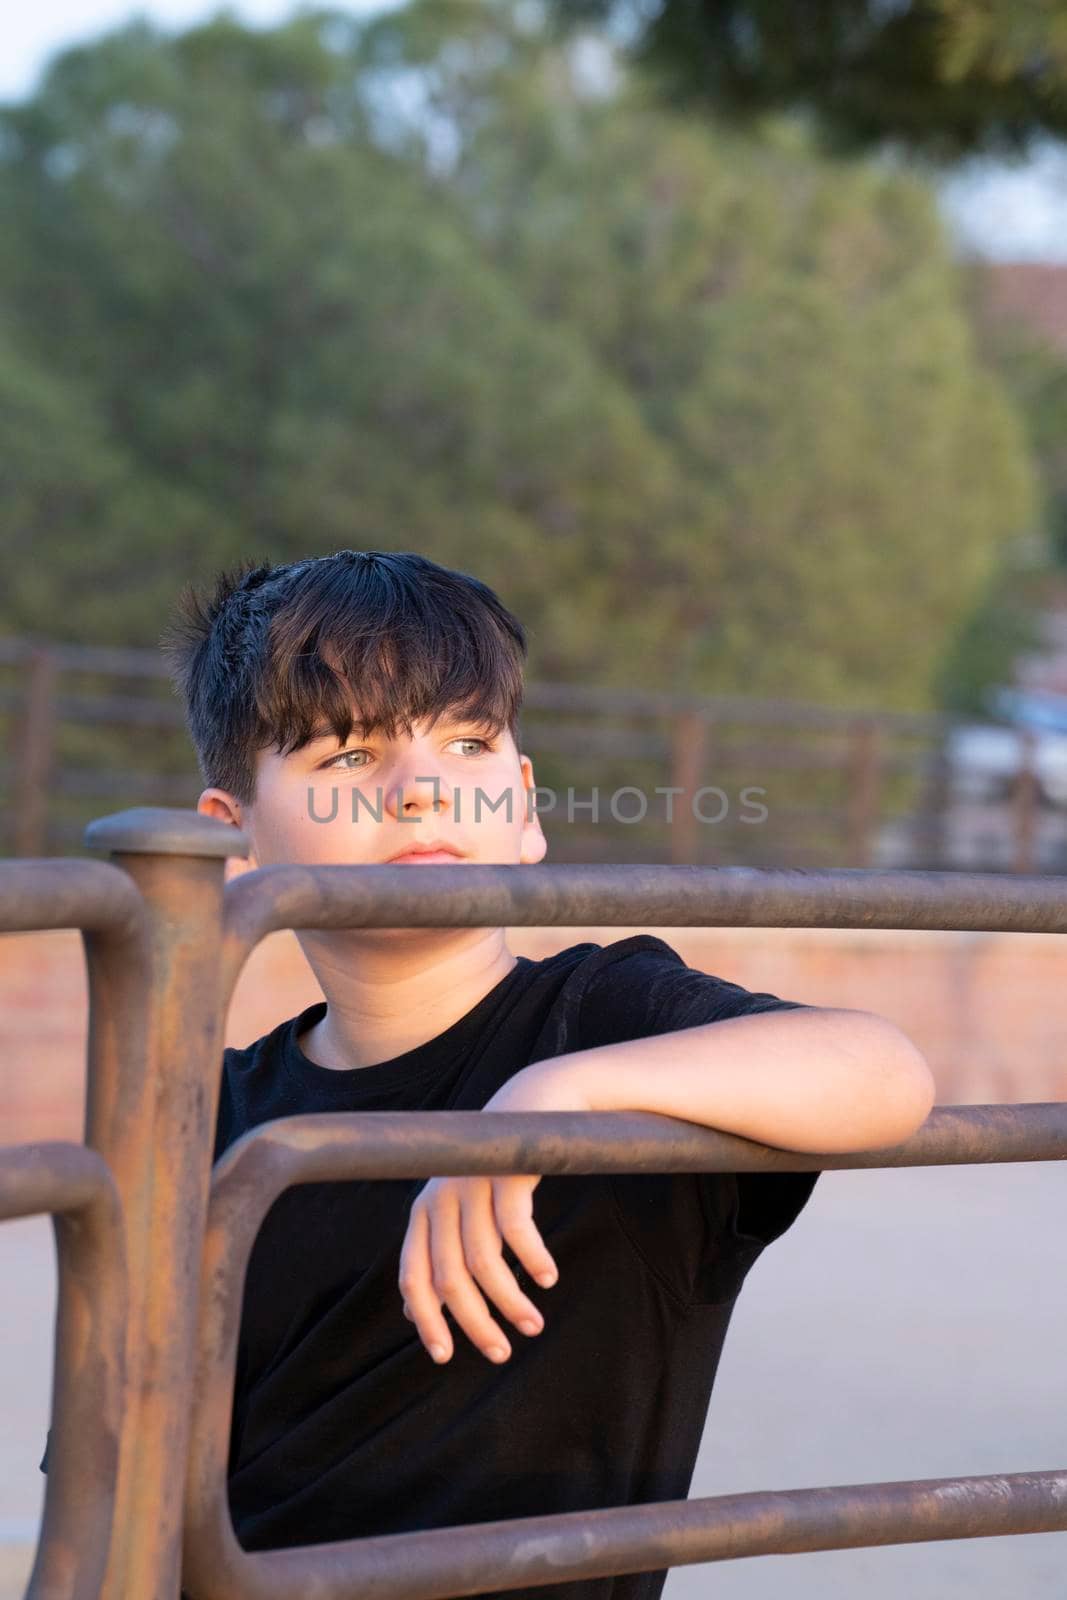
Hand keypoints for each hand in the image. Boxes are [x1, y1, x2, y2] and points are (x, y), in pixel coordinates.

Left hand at [398, 1063, 585, 1365]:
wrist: (531, 1101)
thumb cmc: (496, 1164)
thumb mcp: (460, 1207)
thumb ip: (437, 1251)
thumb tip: (411, 1312)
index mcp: (424, 1211)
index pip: (412, 1277)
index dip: (426, 1320)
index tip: (446, 1357)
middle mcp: (440, 1197)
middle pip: (449, 1279)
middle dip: (475, 1323)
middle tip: (502, 1353)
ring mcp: (471, 1182)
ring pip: (483, 1262)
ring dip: (509, 1301)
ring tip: (533, 1324)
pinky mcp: (504, 1171)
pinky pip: (515, 1229)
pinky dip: (531, 1259)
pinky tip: (547, 1278)